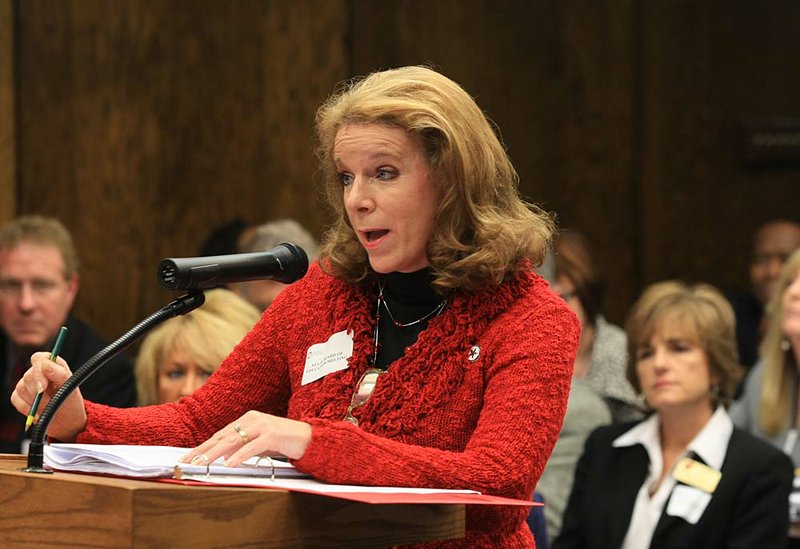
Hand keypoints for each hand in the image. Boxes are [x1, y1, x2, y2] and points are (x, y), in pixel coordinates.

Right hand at [10, 351, 86, 440]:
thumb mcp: (71, 388)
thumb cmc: (71, 402)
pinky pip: (16, 399)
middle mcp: (38, 372)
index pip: (38, 358)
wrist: (66, 421)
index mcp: (53, 365)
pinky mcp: (19, 396)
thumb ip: (60, 374)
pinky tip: (39, 411)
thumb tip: (46, 364)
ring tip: (48, 405)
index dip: (38, 371)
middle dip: (40, 392)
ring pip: (21, 388)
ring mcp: (27, 383)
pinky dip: (27, 408)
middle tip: (52, 401)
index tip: (44, 387)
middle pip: (28, 376)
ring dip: (36, 401)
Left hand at [180, 410, 310, 466]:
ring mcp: (263, 426)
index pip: (220, 434)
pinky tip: (228, 464)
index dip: (203, 447)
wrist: (311, 438)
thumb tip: (222, 457)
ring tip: (201, 463)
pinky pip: (252, 447)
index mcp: (248, 419)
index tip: (188, 457)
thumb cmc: (285, 441)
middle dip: (203, 451)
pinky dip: (239, 456)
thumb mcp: (259, 443)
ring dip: (214, 454)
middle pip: (222, 437)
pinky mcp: (273, 435)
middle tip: (187, 462)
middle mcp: (253, 419)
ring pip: (233, 441)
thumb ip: (242, 446)